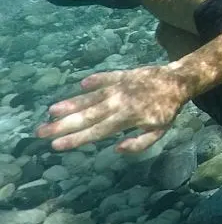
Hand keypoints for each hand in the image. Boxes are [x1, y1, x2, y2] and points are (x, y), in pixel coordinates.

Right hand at [36, 65, 189, 152]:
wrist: (179, 81)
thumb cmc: (167, 110)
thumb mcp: (159, 132)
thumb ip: (139, 143)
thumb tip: (117, 149)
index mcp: (127, 119)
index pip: (96, 132)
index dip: (75, 138)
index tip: (56, 144)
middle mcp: (120, 102)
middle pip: (87, 116)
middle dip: (63, 124)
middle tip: (40, 131)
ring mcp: (120, 87)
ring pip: (92, 97)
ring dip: (71, 103)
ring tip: (51, 110)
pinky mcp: (123, 74)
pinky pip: (107, 77)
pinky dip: (96, 80)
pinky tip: (82, 84)